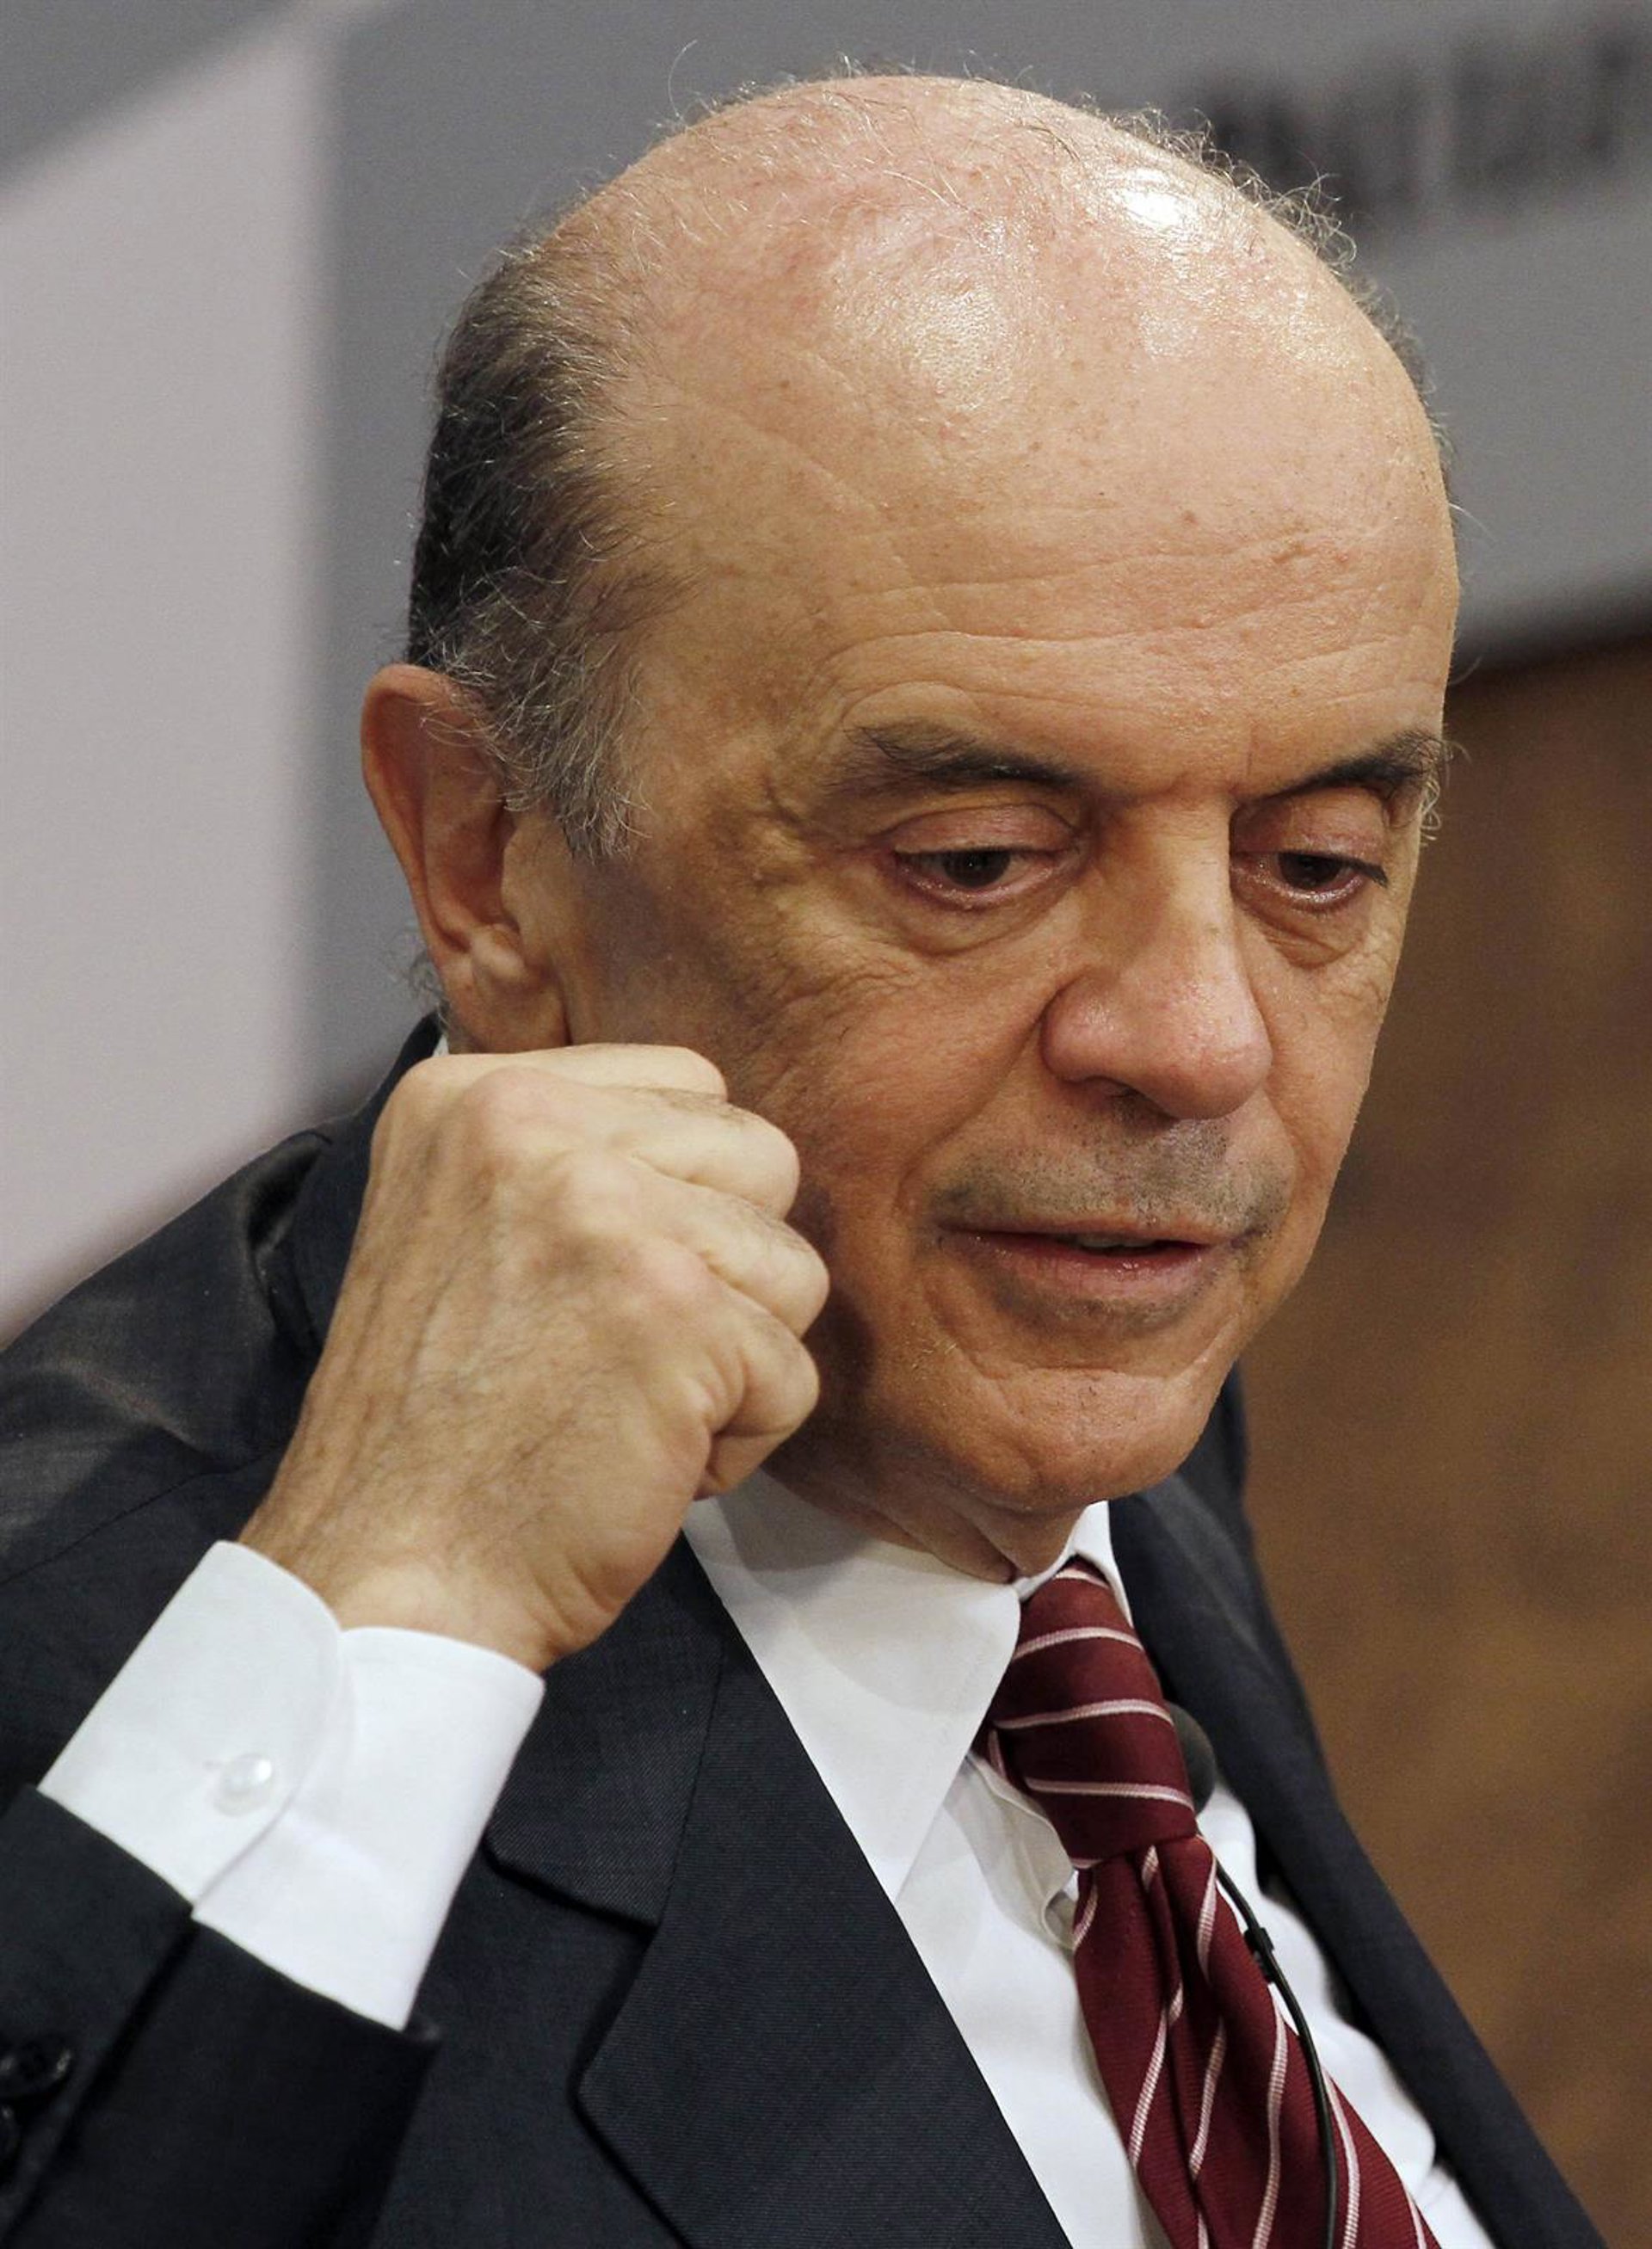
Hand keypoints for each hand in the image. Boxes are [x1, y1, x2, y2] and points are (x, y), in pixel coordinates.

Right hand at [240, 1047, 827, 1669]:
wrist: (385, 1571)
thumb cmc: (435, 1429)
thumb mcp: (455, 1222)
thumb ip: (564, 1157)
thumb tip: (706, 1133)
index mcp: (473, 1095)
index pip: (689, 1086)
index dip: (680, 1199)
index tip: (594, 1284)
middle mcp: (534, 1128)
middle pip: (760, 1159)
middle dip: (724, 1270)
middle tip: (617, 1350)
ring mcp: (609, 1214)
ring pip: (791, 1265)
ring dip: (735, 1359)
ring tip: (623, 1405)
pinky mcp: (679, 1312)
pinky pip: (794, 1372)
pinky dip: (741, 1441)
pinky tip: (641, 1460)